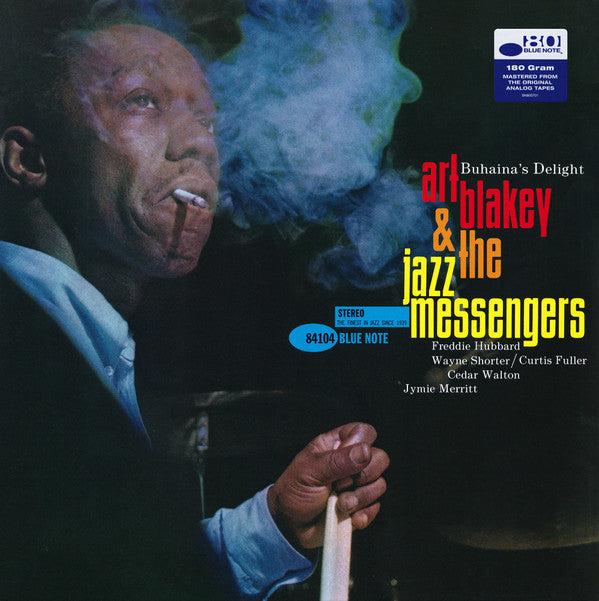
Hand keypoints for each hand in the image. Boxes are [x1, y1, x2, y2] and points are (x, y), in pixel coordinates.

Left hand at [267, 422, 388, 548]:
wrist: (290, 527)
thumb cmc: (294, 492)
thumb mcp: (309, 472)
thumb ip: (336, 461)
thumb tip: (365, 451)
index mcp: (336, 445)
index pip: (364, 432)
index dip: (360, 444)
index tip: (343, 460)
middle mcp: (351, 462)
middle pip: (380, 458)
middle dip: (362, 476)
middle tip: (339, 485)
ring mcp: (358, 485)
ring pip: (380, 484)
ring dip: (360, 498)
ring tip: (340, 505)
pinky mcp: (361, 506)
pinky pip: (376, 507)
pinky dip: (364, 514)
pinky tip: (348, 517)